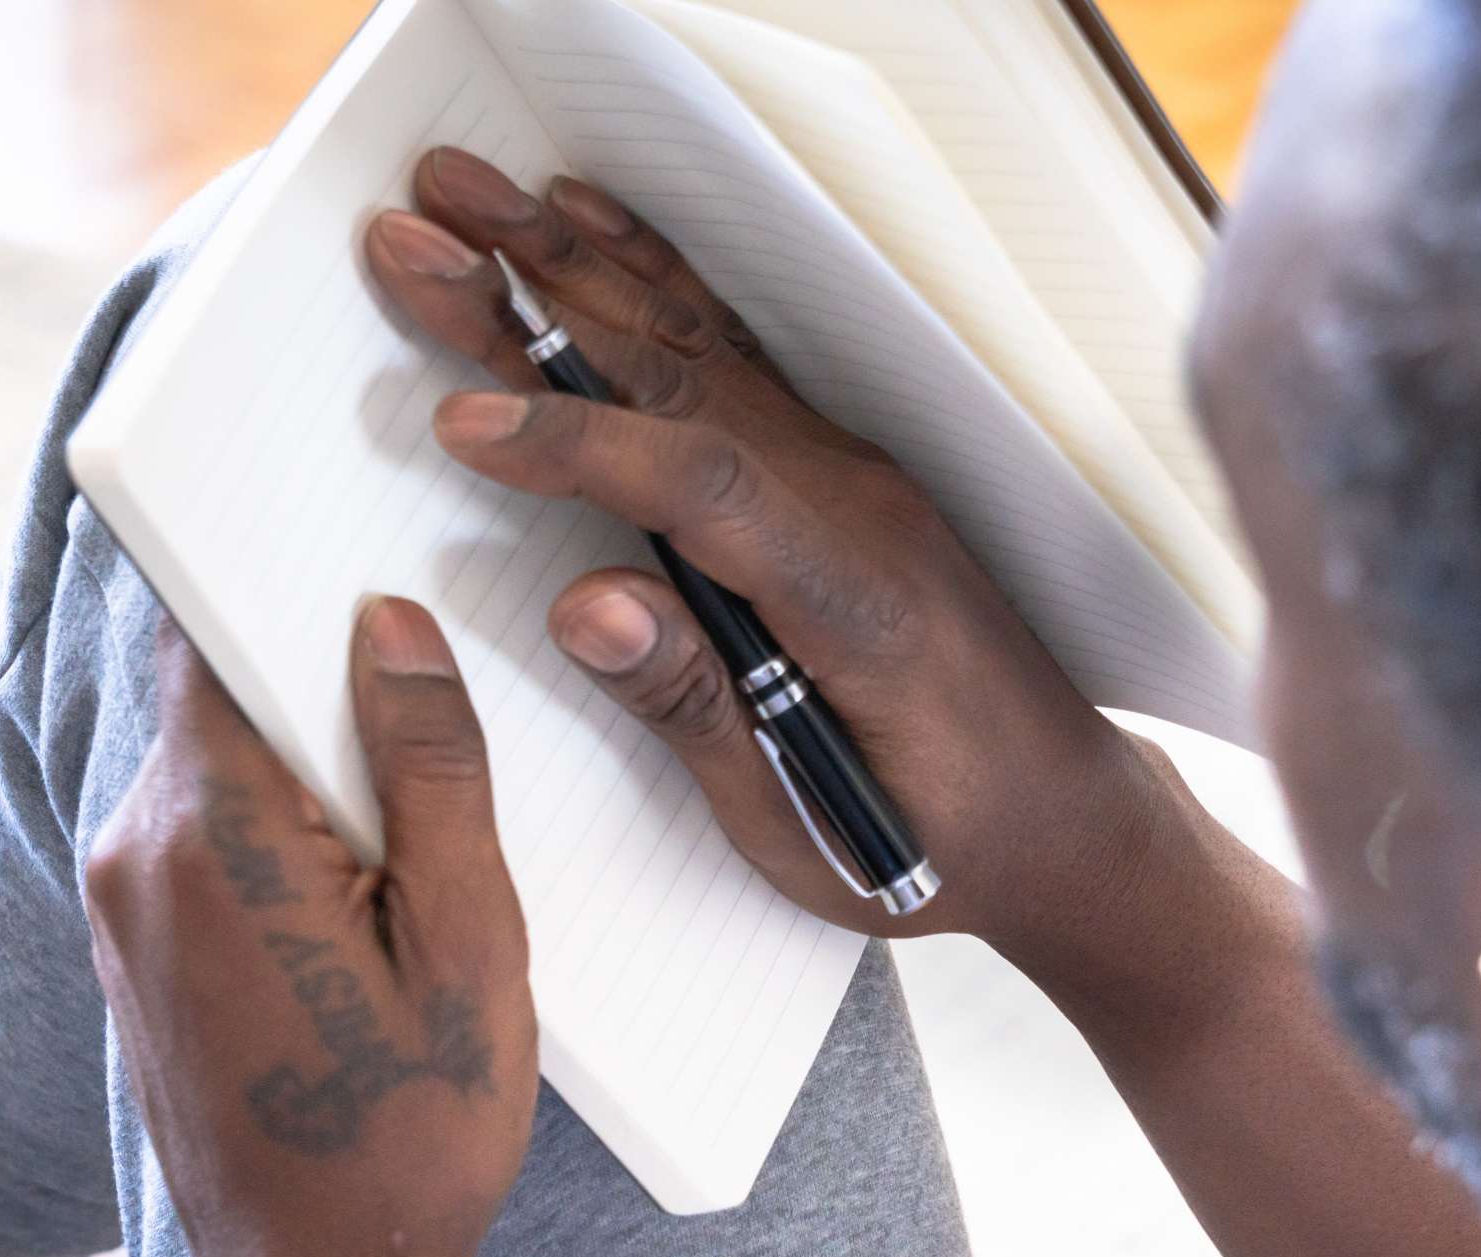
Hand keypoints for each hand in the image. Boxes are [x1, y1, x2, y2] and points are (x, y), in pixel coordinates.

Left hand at [84, 600, 539, 1256]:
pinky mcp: (133, 947)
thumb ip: (430, 768)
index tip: (368, 565)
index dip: (295, 586)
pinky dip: (284, 837)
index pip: (220, 632)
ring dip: (315, 778)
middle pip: (227, 693)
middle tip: (443, 739)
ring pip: (223, 765)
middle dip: (331, 695)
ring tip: (416, 857)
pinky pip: (209, 836)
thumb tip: (391, 628)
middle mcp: (136, 851)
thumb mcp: (469, 942)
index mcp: (215, 834)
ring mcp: (122, 904)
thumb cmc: (409, 1139)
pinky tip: (368, 912)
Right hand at [361, 149, 1191, 968]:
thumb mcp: (807, 827)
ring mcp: (854, 476)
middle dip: (534, 299)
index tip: (461, 420)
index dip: (577, 444)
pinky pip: (734, 356)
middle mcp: (858, 507)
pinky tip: (591, 228)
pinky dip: (654, 283)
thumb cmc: (935, 842)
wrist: (1063, 816)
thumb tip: (586, 603)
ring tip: (469, 191)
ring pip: (698, 344)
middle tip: (416, 234)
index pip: (701, 485)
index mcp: (853, 599)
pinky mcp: (841, 474)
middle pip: (679, 377)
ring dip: (574, 262)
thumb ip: (697, 710)